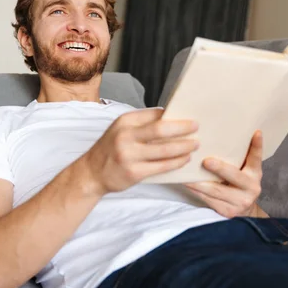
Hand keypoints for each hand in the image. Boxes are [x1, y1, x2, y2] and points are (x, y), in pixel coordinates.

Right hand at [81, 108, 199, 194]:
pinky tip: (184, 159)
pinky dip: (177, 162)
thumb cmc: (110, 149)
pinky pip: (162, 166)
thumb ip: (142, 124)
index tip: (189, 116)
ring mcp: (129, 155)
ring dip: (184, 147)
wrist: (90, 173)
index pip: (155, 114)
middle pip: (162, 129)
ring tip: (195, 144)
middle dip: (183, 128)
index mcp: (124, 121)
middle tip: (197, 126)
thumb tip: (171, 118)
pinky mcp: (134, 172)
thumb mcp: (121, 130)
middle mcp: (126, 136)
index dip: (174, 115)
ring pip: (165, 149)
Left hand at [184, 130, 266, 217]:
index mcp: (255, 174)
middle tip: (206, 161)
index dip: (257, 146)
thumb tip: (224, 132)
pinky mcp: (227, 211)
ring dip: (199, 182)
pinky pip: (208, 200)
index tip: (256, 132)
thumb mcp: (244, 170)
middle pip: (234, 176)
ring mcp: (240, 202)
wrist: (245, 211)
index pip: (256, 158)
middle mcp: (251, 188)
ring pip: (216, 190)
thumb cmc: (239, 184)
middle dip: (220, 169)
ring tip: (186, 174)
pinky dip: (196, 191)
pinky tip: (186, 184)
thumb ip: (239, 157)